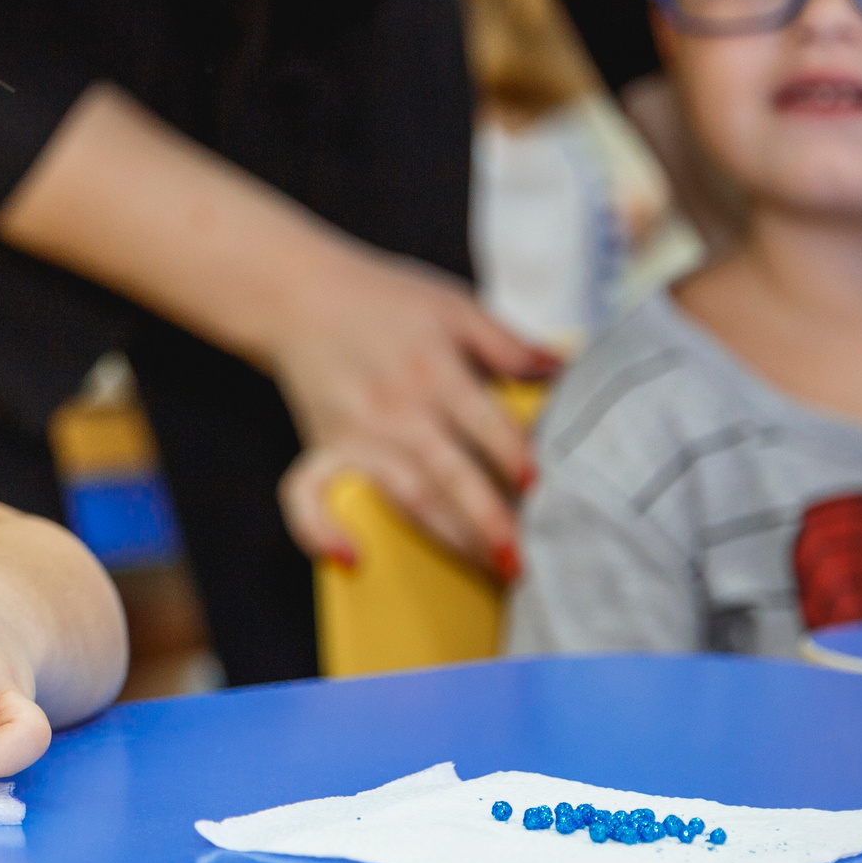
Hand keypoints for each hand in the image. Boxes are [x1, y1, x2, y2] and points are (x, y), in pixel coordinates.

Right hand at [267, 246, 554, 576]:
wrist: (298, 293)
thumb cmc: (383, 299)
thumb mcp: (451, 304)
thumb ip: (506, 340)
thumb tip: (563, 368)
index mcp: (431, 370)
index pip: (485, 423)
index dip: (517, 457)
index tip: (548, 489)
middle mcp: (393, 408)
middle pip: (447, 473)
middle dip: (488, 519)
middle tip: (526, 560)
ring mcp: (353, 434)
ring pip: (403, 496)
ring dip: (446, 537)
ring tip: (488, 568)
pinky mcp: (321, 448)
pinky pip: (308, 496)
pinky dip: (320, 531)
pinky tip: (350, 560)